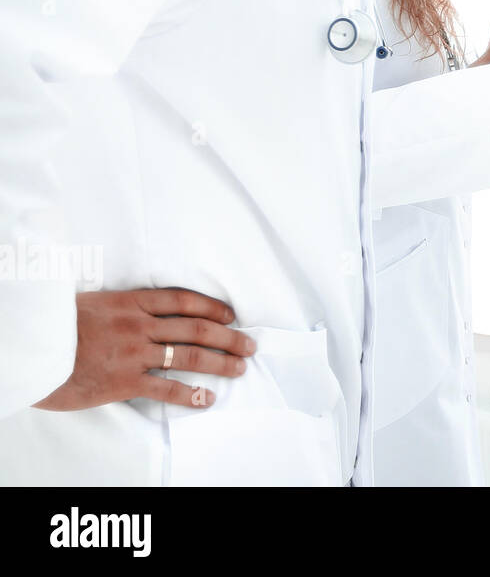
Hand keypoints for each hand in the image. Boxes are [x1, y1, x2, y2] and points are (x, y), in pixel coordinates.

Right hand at [34, 288, 256, 411]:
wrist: (30, 347)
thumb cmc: (57, 326)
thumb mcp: (94, 304)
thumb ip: (124, 308)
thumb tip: (148, 313)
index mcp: (131, 303)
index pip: (183, 300)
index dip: (212, 307)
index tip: (231, 316)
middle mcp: (139, 325)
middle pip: (196, 328)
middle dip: (228, 337)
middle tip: (250, 345)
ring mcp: (133, 353)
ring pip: (188, 356)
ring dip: (219, 362)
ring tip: (239, 368)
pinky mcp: (123, 381)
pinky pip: (164, 388)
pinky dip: (190, 394)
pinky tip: (207, 399)